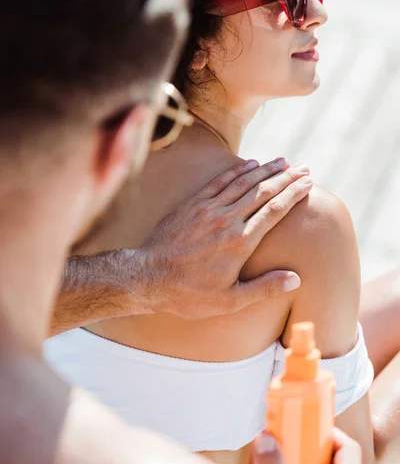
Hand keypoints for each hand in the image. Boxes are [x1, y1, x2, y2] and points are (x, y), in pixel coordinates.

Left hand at [138, 158, 312, 317]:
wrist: (147, 277)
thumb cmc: (189, 294)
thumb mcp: (229, 301)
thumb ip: (264, 289)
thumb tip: (296, 279)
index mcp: (240, 242)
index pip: (274, 210)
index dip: (294, 193)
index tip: (308, 183)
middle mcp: (226, 220)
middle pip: (263, 191)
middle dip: (286, 177)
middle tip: (304, 167)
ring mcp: (208, 209)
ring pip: (243, 182)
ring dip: (266, 170)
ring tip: (283, 162)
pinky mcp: (192, 204)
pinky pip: (219, 182)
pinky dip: (237, 171)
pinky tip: (250, 164)